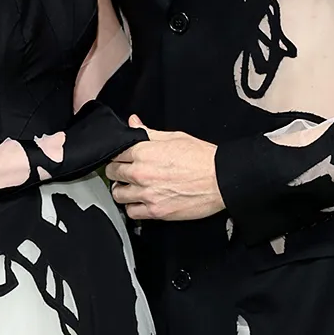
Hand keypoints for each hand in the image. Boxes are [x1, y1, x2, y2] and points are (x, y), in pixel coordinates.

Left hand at [106, 118, 223, 220]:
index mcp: (144, 152)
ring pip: (118, 194)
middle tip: (125, 173)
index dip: (118, 155)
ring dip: (123, 190)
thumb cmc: (202, 158)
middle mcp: (141, 173)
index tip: (121, 158)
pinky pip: (131, 212)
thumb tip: (134, 122)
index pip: (115, 153)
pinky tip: (141, 202)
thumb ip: (149, 132)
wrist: (221, 179)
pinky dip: (133, 208)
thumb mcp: (174, 137)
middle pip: (112, 173)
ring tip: (132, 188)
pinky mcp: (156, 212)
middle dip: (117, 172)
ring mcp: (147, 194)